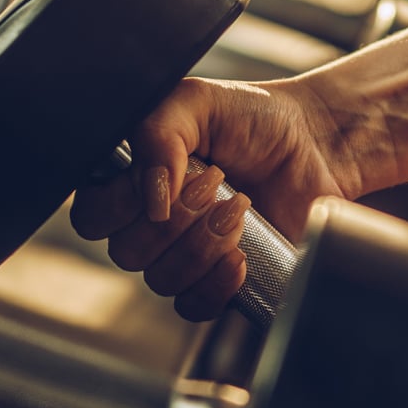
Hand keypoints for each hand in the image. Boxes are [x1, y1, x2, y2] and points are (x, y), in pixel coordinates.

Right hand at [69, 77, 357, 318]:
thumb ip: (156, 132)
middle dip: (177, 219)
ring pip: (161, 280)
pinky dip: (216, 284)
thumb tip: (149, 196)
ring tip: (239, 207)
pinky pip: (194, 306)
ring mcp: (181, 255)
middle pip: (126, 253)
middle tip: (216, 181)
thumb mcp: (195, 101)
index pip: (92, 216)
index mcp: (129, 180)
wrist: (314, 144)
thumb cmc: (252, 117)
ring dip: (203, 246)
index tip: (171, 176)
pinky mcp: (217, 282)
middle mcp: (148, 222)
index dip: (123, 205)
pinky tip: (241, 254)